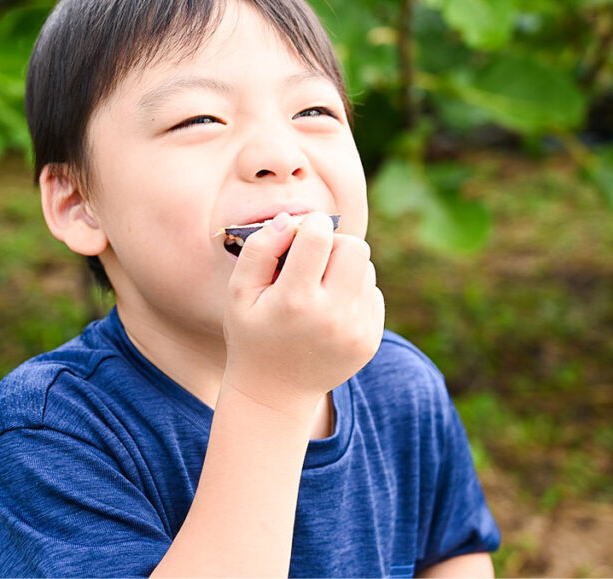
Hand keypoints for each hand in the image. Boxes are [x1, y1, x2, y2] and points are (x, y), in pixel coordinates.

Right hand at [222, 211, 384, 416]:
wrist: (274, 393)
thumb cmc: (252, 334)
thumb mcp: (238, 292)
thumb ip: (259, 249)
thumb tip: (289, 220)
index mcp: (294, 301)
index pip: (319, 236)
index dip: (310, 226)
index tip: (299, 236)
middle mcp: (330, 316)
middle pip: (356, 246)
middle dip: (334, 244)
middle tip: (314, 260)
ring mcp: (355, 331)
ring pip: (367, 268)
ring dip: (345, 269)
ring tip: (319, 289)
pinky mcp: (370, 341)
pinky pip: (374, 293)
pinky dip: (354, 292)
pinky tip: (330, 310)